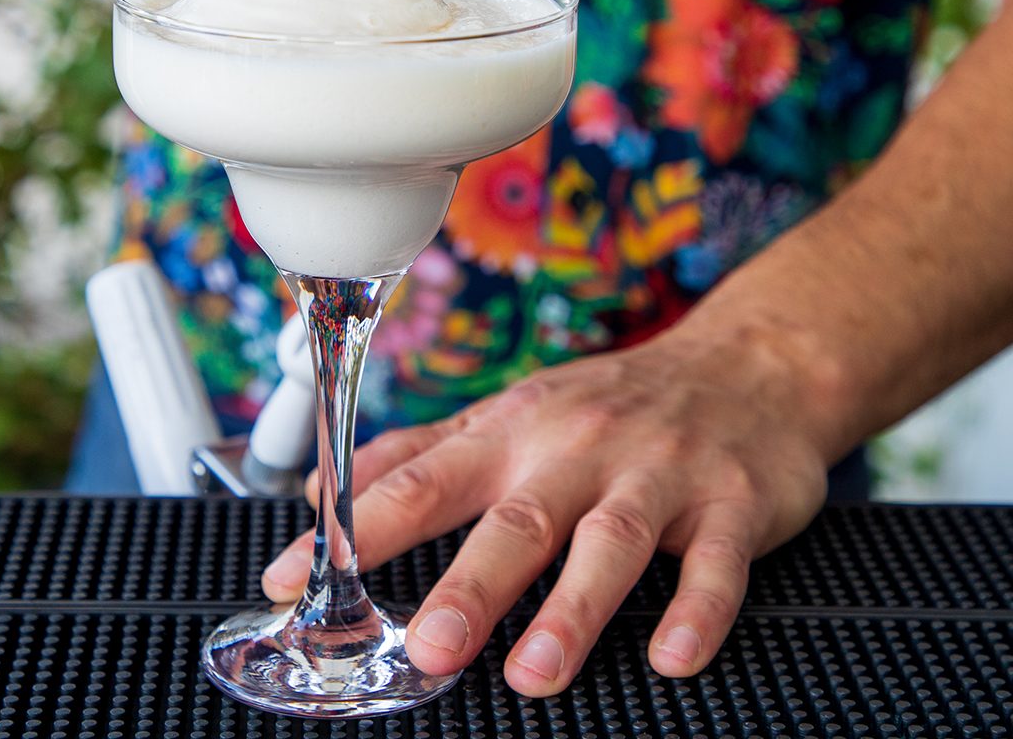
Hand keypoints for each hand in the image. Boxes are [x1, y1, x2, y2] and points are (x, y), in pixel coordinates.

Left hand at [261, 321, 832, 694]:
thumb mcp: (512, 411)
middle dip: (471, 583)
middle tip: (429, 647)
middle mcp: (578, 450)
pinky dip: (697, 610)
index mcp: (514, 432)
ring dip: (572, 608)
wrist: (744, 367)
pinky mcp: (728, 505)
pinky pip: (715, 563)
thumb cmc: (610, 401)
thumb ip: (420, 452)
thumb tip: (323, 487)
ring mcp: (656, 475)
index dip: (357, 528)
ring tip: (534, 672)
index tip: (296, 577)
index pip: (423, 480)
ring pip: (610, 542)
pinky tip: (673, 657)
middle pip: (517, 519)